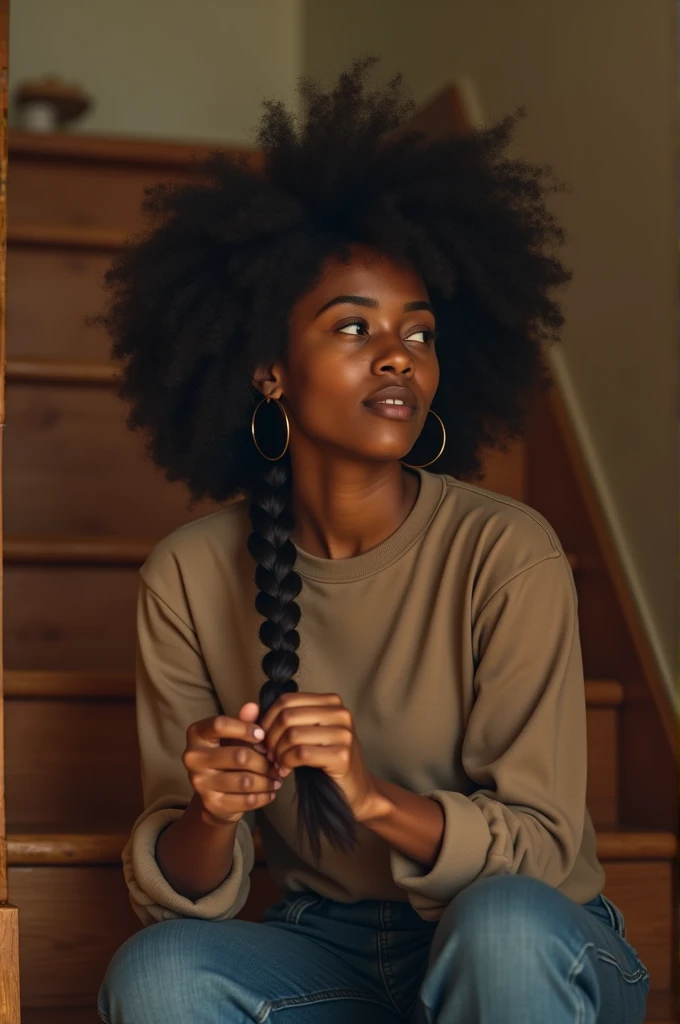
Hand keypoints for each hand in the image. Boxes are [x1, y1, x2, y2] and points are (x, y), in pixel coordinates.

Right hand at [182, 702, 282, 826]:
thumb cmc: (227, 754)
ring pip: (245, 780)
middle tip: (277, 762)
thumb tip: (253, 706)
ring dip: (267, 779)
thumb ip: (243, 720)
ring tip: (277, 777)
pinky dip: (264, 795)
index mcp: (196, 734)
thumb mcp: (233, 735)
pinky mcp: (211, 804)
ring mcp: (200, 783)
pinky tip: (271, 791)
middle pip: (239, 756)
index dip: (245, 728)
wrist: (215, 793)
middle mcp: (192, 758)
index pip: (219, 725)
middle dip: (264, 760)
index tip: (262, 735)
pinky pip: (246, 800)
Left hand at [257, 691, 383, 823]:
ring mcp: (344, 734)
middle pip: (287, 716)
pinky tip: (286, 770)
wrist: (354, 790)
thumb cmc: (324, 761)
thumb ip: (281, 719)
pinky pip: (301, 753)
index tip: (263, 739)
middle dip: (270, 738)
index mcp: (331, 702)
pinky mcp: (342, 755)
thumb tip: (248, 708)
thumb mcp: (305, 734)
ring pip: (292, 735)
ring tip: (278, 763)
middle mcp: (340, 713)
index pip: (286, 700)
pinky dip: (286, 762)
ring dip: (278, 753)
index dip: (267, 720)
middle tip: (269, 755)